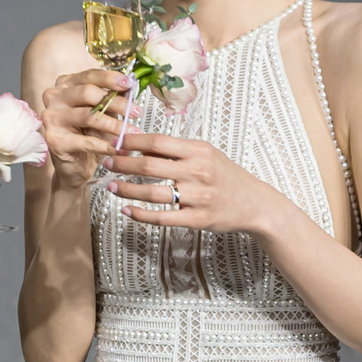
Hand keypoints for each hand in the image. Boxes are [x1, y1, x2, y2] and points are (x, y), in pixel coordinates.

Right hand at [41, 68, 133, 187]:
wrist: (75, 165)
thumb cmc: (88, 134)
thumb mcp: (101, 111)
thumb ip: (111, 98)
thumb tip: (130, 87)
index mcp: (64, 85)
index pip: (88, 76)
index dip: (110, 79)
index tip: (129, 84)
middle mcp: (53, 98)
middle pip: (88, 93)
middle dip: (116, 103)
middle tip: (136, 112)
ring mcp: (51, 118)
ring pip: (89, 116)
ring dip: (115, 125)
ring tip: (133, 132)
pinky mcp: (54, 140)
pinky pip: (87, 141)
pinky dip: (107, 146)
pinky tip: (121, 149)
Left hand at [104, 132, 267, 233]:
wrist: (254, 204)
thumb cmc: (226, 176)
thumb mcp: (206, 155)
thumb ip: (177, 151)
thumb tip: (141, 145)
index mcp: (199, 151)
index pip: (158, 143)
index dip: (133, 142)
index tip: (116, 141)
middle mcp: (198, 172)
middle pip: (150, 166)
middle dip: (123, 164)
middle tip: (106, 162)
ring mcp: (198, 198)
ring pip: (152, 194)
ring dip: (127, 189)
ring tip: (111, 186)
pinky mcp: (197, 220)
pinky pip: (162, 218)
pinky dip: (141, 215)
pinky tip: (126, 211)